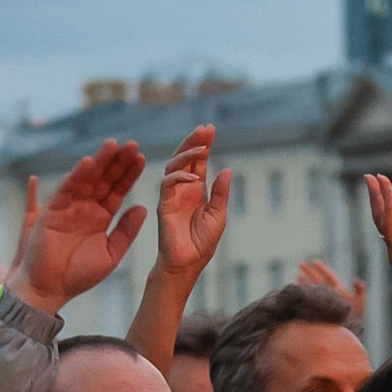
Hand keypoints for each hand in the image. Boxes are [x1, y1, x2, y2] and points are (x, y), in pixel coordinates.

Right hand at [1, 139, 148, 314]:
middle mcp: (85, 208)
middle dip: (116, 162)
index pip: (117, 190)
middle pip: (103, 179)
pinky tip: (88, 162)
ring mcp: (68, 207)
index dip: (129, 175)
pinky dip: (76, 176)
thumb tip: (143, 207)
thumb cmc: (80, 274)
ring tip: (112, 146)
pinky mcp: (51, 211)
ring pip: (86, 180)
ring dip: (98, 162)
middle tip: (131, 144)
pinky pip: (65, 190)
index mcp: (101, 217)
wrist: (51, 288)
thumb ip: (126, 230)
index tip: (142, 158)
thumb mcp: (112, 252)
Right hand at [154, 123, 229, 279]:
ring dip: (187, 154)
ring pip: (174, 165)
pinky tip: (193, 177)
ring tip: (203, 148)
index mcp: (197, 190)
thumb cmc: (202, 243)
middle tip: (204, 129)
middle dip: (194, 142)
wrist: (187, 263)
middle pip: (185, 157)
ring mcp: (172, 194)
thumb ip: (220, 193)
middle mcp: (183, 188)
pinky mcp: (164, 203)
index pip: (198, 162)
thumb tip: (227, 169)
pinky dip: (180, 177)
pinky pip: (167, 183)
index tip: (210, 128)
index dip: (203, 145)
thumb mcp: (218, 215)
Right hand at [298, 257, 364, 314]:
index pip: (328, 276)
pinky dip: (304, 294)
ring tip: (297, 275)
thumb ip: (359, 289)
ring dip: (305, 282)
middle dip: (310, 272)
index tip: (314, 261)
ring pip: (313, 288)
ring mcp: (324, 301)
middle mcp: (330, 293)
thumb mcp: (359, 301)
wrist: (350, 328)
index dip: (321, 269)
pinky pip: (310, 299)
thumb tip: (356, 280)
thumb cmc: (356, 315)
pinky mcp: (319, 308)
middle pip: (318, 279)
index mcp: (338, 289)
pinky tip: (299, 291)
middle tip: (300, 263)